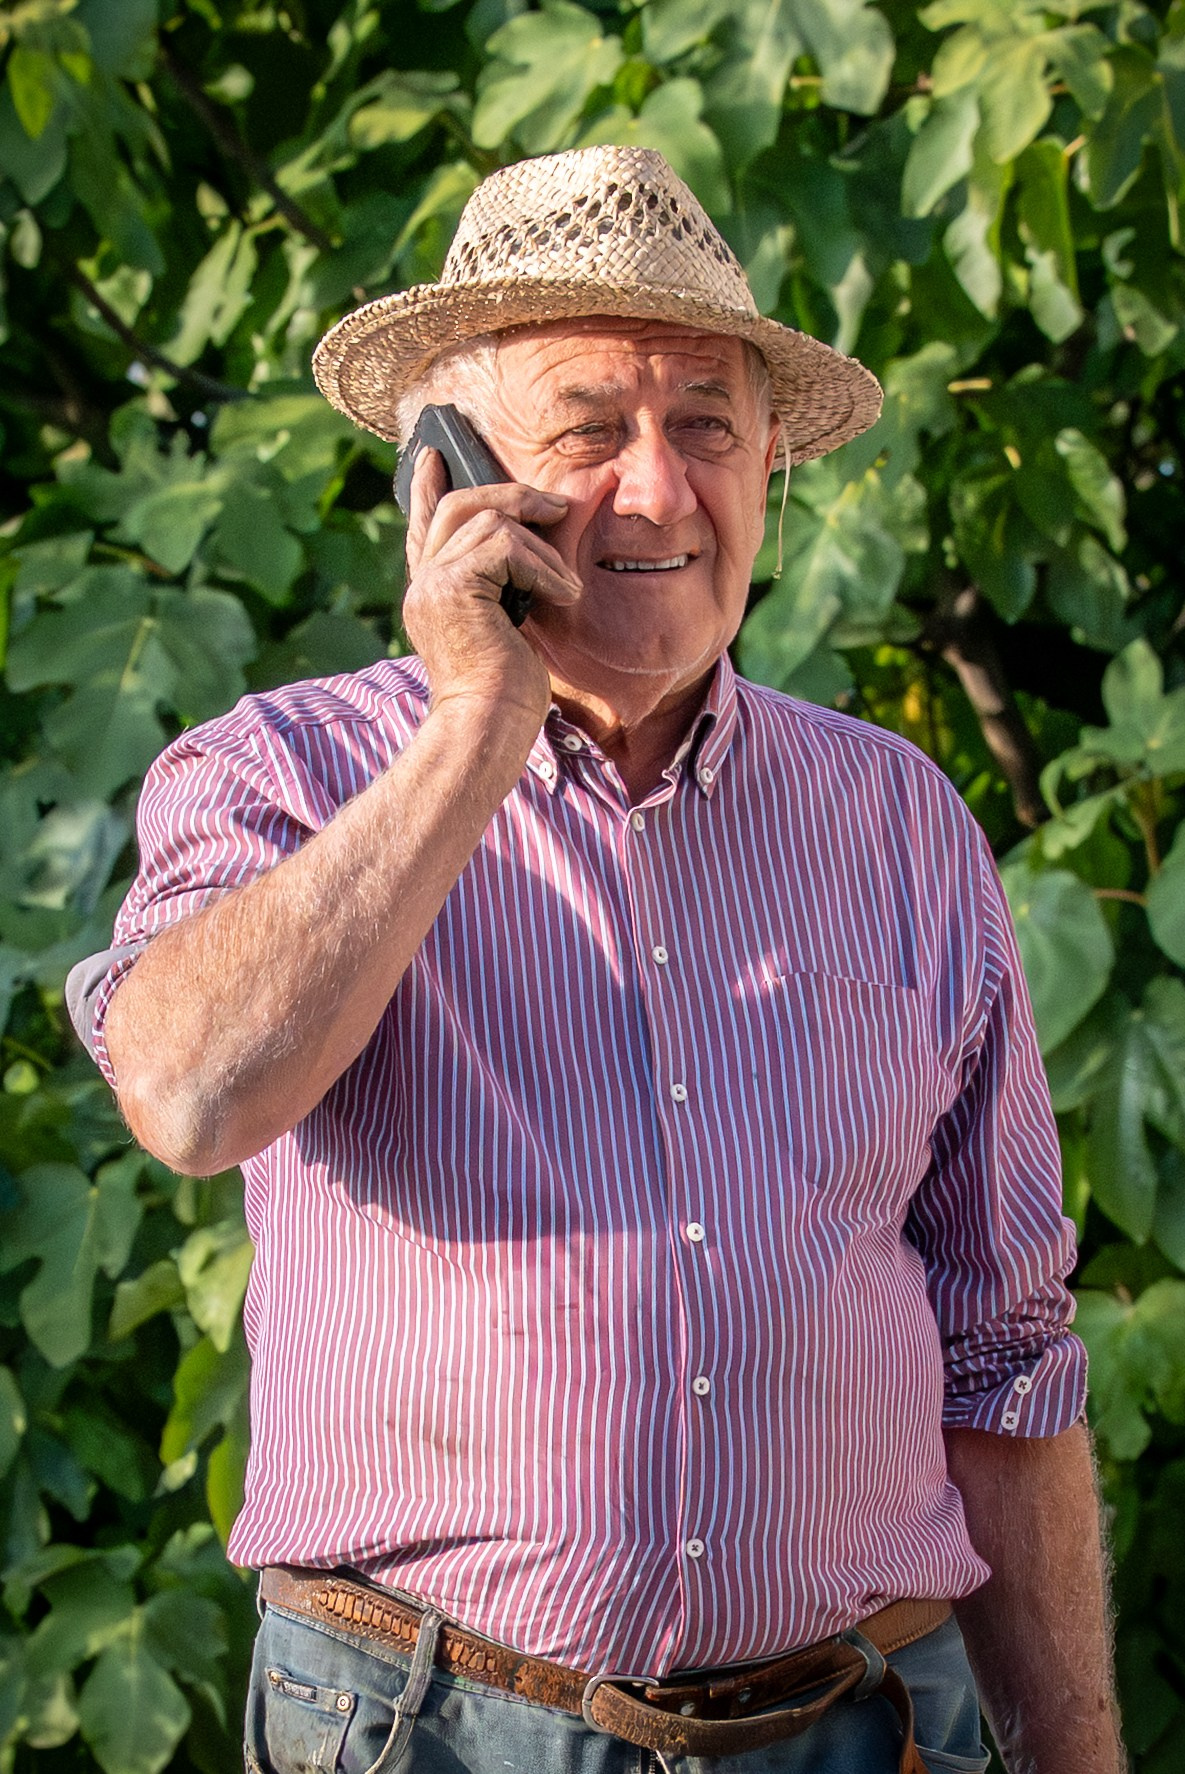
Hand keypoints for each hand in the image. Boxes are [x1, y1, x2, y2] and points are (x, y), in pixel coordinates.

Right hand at [402, 448, 580, 730]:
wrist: (488, 727)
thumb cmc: (505, 694)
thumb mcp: (504, 628)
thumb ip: (500, 589)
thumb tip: (527, 547)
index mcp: (430, 594)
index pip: (423, 528)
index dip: (429, 489)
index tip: (433, 456)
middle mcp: (423, 585)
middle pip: (459, 506)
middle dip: (512, 496)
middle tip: (554, 505)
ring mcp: (432, 585)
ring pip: (491, 524)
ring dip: (542, 550)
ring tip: (567, 585)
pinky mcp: (453, 588)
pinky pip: (506, 547)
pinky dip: (543, 568)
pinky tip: (563, 596)